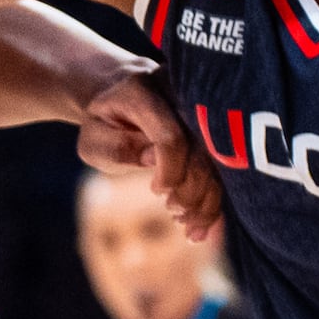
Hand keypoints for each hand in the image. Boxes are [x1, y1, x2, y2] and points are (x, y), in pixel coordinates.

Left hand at [76, 74, 219, 238]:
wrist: (125, 101)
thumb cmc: (105, 124)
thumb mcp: (95, 138)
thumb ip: (118, 147)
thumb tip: (153, 158)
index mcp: (145, 91)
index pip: (170, 135)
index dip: (169, 170)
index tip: (156, 190)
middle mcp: (181, 94)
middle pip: (202, 149)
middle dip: (192, 190)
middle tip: (173, 210)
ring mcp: (202, 110)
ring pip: (219, 161)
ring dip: (207, 202)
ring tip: (189, 227)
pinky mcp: (214, 129)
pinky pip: (223, 168)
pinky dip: (214, 201)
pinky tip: (202, 227)